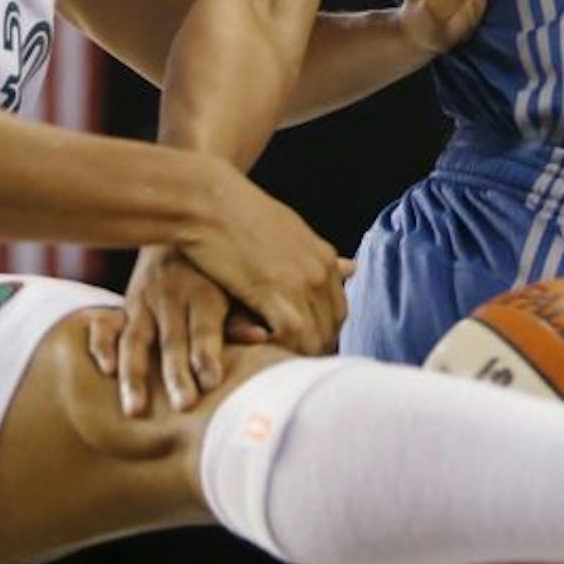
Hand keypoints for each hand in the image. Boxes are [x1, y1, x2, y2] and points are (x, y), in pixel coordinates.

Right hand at [91, 245, 273, 415]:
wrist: (177, 229)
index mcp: (205, 294)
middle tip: (184, 406)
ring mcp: (143, 303)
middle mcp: (171, 298)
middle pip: (172, 341)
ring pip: (136, 341)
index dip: (207, 354)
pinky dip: (102, 345)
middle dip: (176, 375)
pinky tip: (105, 369)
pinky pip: (104, 325)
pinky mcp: (123, 307)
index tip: (211, 382)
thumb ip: (243, 315)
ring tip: (134, 411)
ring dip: (134, 376)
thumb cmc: (216, 271)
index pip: (204, 329)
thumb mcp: (234, 286)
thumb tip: (262, 338)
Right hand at [179, 162, 349, 356]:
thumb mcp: (287, 233)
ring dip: (295, 352)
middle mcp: (321, 271)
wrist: (211, 202)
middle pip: (331, 327)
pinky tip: (259, 346)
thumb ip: (315, 258)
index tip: (299, 346)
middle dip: (311, 347)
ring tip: (272, 360)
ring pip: (314, 337)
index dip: (320, 333)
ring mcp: (302, 281)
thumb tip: (352, 268)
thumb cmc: (238, 216)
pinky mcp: (276, 291)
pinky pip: (290, 336)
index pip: (337, 311)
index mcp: (324, 258)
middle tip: (286, 361)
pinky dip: (278, 347)